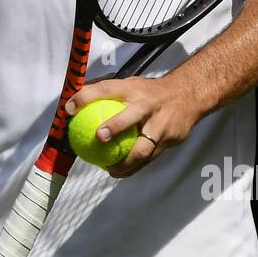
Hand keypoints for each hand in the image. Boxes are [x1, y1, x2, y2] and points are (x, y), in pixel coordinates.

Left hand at [64, 72, 204, 178]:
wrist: (189, 96)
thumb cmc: (150, 93)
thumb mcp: (131, 85)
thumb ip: (106, 93)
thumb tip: (73, 101)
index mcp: (133, 89)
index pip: (106, 88)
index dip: (86, 97)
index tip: (69, 109)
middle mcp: (148, 104)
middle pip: (131, 116)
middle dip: (115, 127)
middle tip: (98, 138)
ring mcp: (161, 124)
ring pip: (143, 148)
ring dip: (125, 162)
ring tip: (109, 169)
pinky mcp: (170, 139)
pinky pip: (149, 158)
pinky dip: (134, 166)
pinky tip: (120, 171)